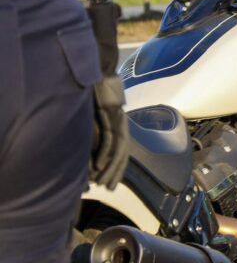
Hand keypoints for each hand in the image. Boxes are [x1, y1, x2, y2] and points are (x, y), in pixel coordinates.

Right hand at [91, 75, 128, 189]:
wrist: (98, 74)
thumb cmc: (93, 97)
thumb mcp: (94, 118)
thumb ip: (93, 133)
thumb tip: (87, 149)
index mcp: (120, 127)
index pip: (121, 154)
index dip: (117, 170)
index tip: (111, 184)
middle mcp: (123, 126)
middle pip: (122, 155)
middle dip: (115, 173)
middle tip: (108, 188)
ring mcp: (119, 122)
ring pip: (118, 151)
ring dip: (110, 168)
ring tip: (103, 182)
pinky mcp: (111, 117)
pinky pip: (109, 139)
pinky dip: (104, 153)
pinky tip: (98, 165)